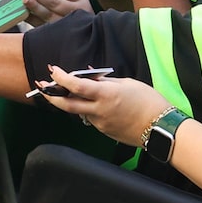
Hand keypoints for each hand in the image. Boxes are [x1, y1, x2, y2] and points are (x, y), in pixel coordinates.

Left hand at [35, 68, 167, 145]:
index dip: (61, 78)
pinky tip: (93, 104)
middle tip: (41, 87)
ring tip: (67, 92)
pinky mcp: (104, 131)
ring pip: (79, 112)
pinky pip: (90, 118)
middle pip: (66, 105)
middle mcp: (99, 110)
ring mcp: (100, 123)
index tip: (53, 71)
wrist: (161, 127)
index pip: (75, 85)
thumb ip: (105, 81)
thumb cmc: (148, 101)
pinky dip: (87, 109)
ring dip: (71, 102)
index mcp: (105, 94)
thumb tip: (89, 75)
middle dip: (51, 96)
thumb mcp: (127, 83)